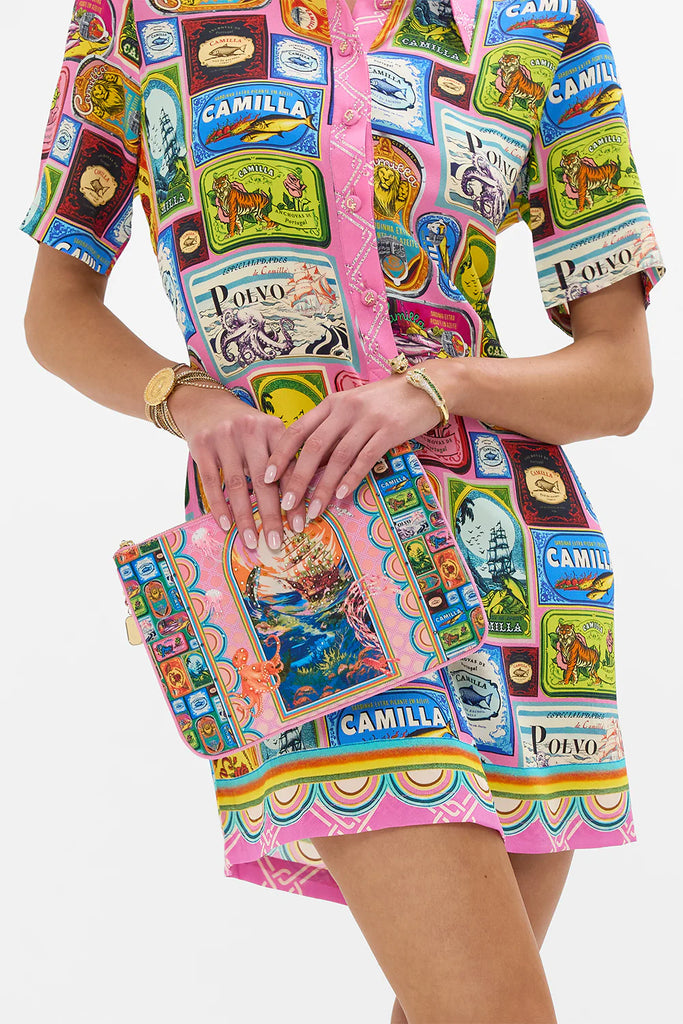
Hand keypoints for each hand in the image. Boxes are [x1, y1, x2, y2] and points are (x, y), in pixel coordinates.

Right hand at [167, 384, 307, 549]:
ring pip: (236, 485)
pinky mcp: (202, 446)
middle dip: (271, 516)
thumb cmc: (244, 428)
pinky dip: (219, 507)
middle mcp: (250, 430)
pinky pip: (211, 483)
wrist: (205, 403)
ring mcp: (223, 437)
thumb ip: (283, 460)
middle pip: (263, 481)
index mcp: (273, 427)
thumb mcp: (266, 434)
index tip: (300, 525)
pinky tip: (226, 525)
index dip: (295, 499)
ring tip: (251, 541)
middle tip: (276, 543)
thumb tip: (299, 505)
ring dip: (244, 518)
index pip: (287, 469)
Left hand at [262, 364, 445, 521]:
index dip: (280, 454)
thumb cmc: (387, 401)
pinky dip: (351, 478)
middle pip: (313, 447)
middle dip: (297, 478)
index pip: (298, 429)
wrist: (427, 386)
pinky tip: (341, 495)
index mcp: (332, 403)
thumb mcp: (354, 408)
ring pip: (337, 457)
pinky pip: (364, 458)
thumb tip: (312, 464)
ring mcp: (367, 419)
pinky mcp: (388, 430)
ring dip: (323, 487)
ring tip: (313, 510)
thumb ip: (334, 430)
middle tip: (286, 504)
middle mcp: (345, 409)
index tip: (266, 477)